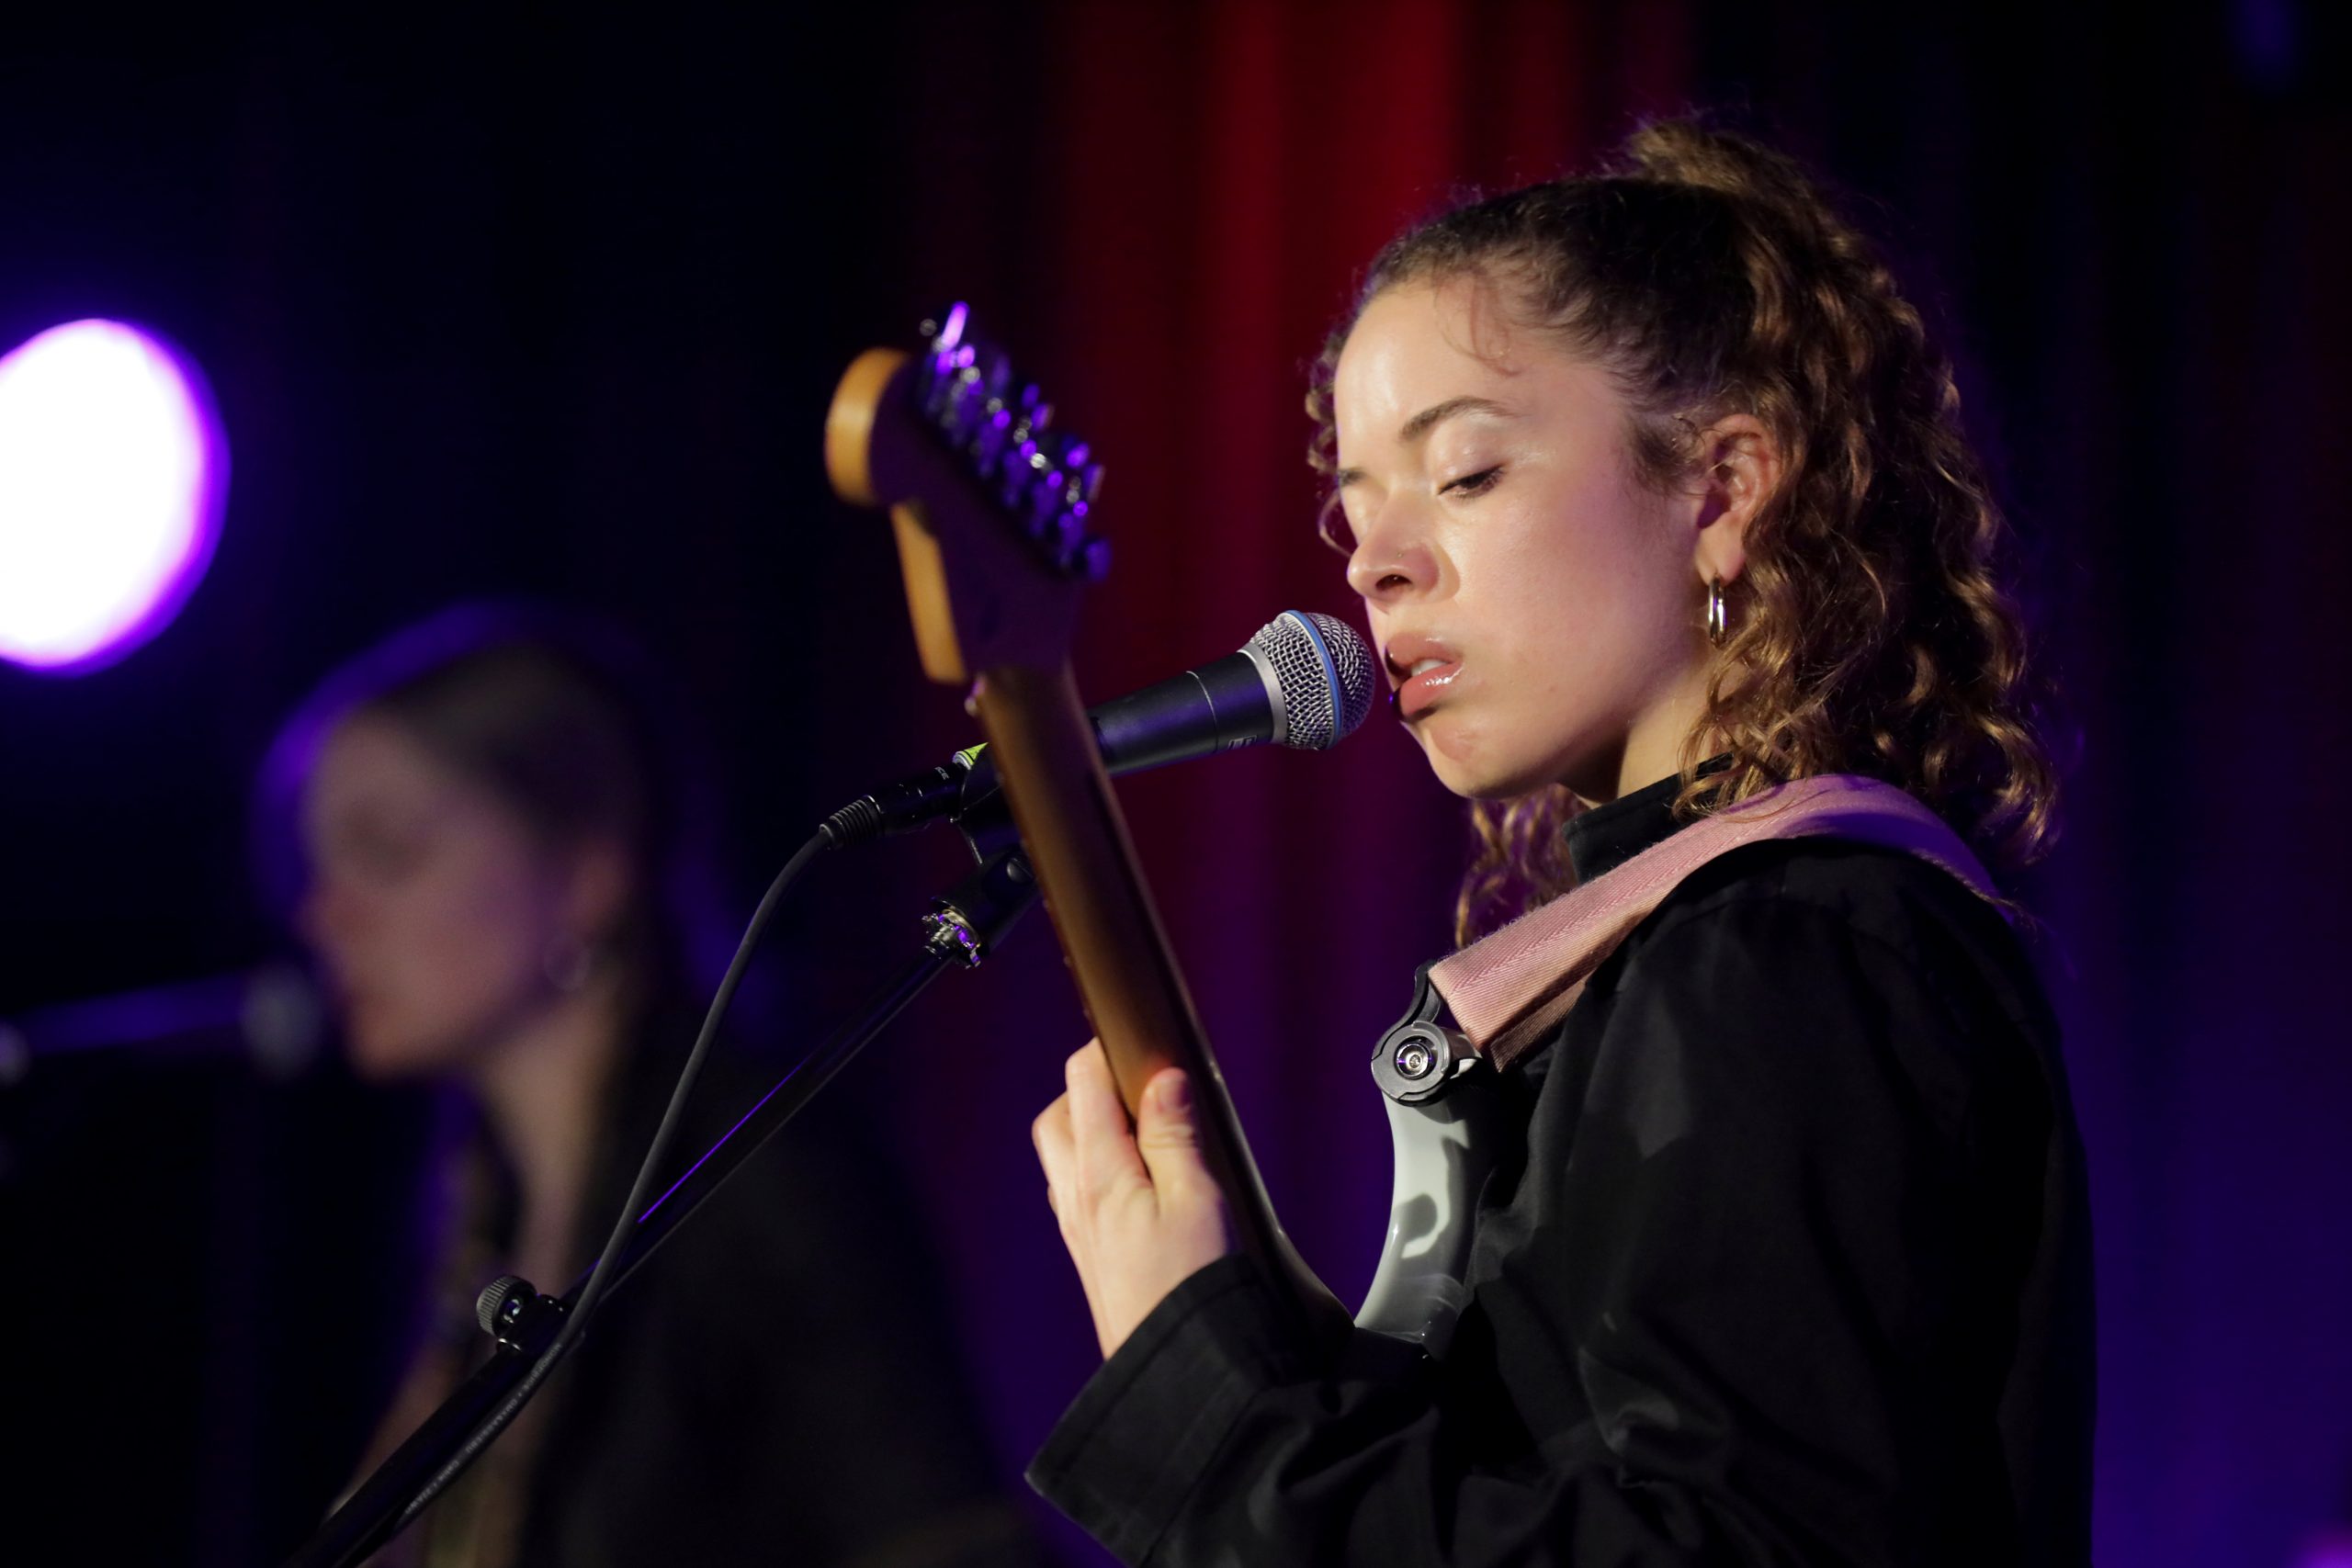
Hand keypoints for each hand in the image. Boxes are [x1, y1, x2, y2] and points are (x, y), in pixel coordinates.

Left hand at [1033, 1040, 1233, 1358]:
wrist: (1174, 1369)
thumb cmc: (1192, 1290)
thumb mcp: (1198, 1198)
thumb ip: (1175, 1134)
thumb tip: (1162, 1079)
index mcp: (1101, 1174)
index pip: (1083, 1083)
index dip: (1108, 1050)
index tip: (1140, 1040)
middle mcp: (1076, 1197)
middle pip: (1058, 1115)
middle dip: (1089, 1087)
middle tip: (1141, 1085)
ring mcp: (1077, 1226)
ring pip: (1063, 1153)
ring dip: (1091, 1127)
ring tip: (1146, 1129)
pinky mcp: (1088, 1252)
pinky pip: (1075, 1189)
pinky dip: (1097, 1165)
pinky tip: (1139, 1179)